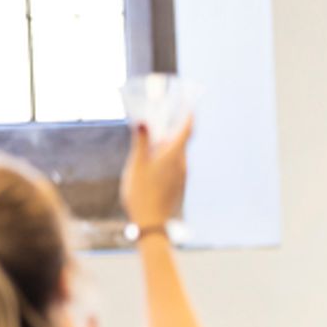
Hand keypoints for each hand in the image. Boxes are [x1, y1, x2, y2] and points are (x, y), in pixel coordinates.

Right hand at [120, 115, 191, 233]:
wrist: (152, 223)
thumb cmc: (141, 193)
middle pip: (181, 141)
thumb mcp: (136, 165)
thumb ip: (141, 142)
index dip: (188, 115)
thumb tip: (143, 122)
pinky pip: (175, 165)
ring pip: (177, 154)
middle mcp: (181, 164)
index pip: (186, 130)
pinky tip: (153, 160)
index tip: (190, 103)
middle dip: (173, 128)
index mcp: (173, 155)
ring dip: (168, 144)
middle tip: (164, 115)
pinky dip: (167, 157)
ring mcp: (181, 176)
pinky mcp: (178, 185)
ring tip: (154, 137)